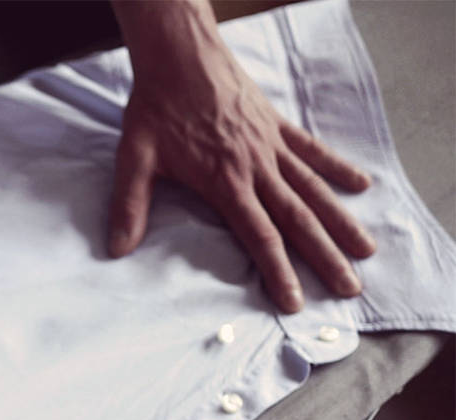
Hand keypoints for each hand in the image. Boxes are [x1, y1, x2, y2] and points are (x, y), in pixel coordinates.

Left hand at [109, 0, 375, 312]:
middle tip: (349, 287)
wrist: (178, 54)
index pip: (259, 235)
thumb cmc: (155, 107)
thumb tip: (116, 249)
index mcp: (225, 181)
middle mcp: (256, 166)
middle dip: (324, 257)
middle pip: (298, 219)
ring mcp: (270, 145)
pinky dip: (336, 168)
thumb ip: (129, 206)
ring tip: (365, 250)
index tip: (294, 302)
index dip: (278, 271)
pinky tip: (360, 185)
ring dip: (341, 221)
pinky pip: (312, 150)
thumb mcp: (134, 158)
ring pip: (313, 189)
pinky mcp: (275, 125)